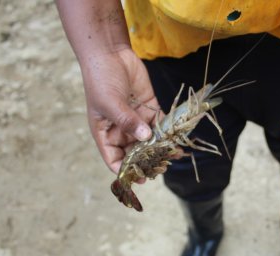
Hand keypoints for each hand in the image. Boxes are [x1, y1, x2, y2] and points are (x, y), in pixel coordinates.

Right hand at [80, 47, 163, 173]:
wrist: (110, 53)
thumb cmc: (101, 80)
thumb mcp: (110, 103)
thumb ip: (127, 122)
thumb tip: (145, 138)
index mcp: (105, 133)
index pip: (115, 159)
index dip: (127, 171)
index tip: (140, 178)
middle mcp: (121, 130)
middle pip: (136, 152)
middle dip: (148, 160)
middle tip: (163, 167)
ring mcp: (136, 119)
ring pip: (150, 139)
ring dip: (161, 147)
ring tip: (175, 155)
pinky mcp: (149, 108)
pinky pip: (160, 124)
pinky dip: (168, 131)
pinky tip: (178, 139)